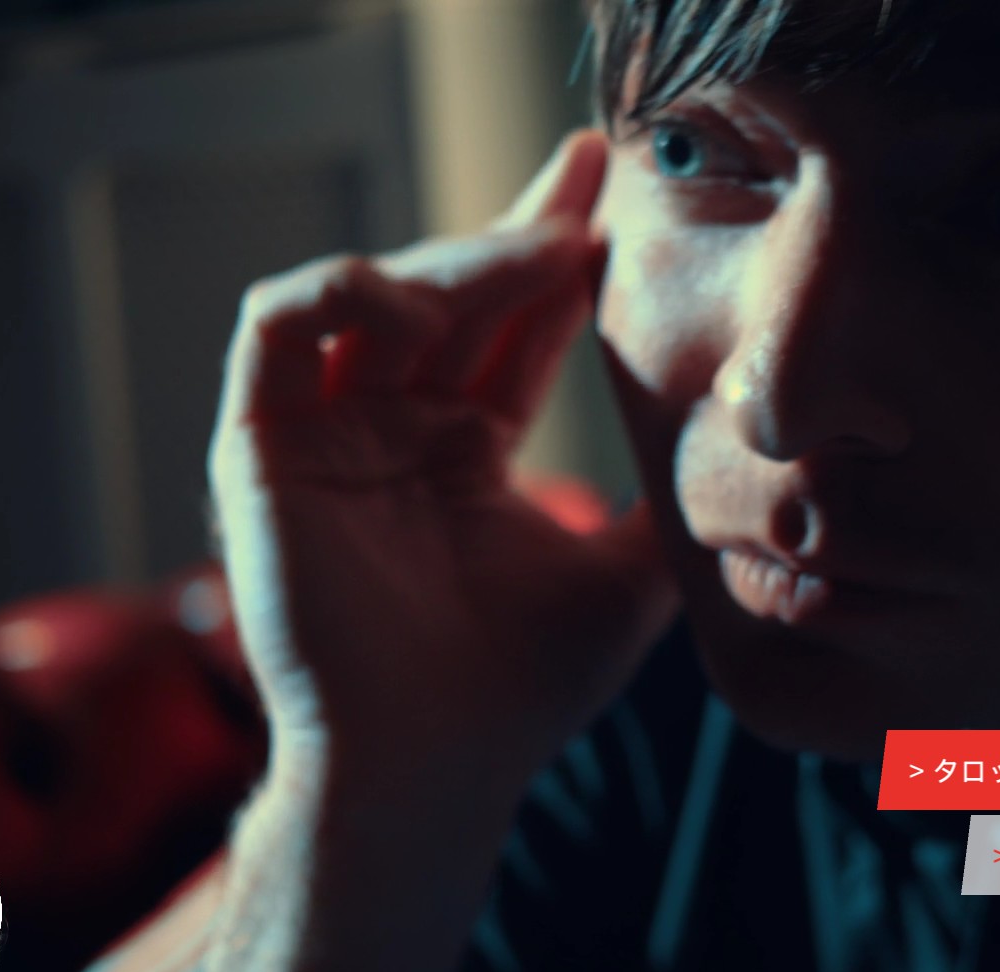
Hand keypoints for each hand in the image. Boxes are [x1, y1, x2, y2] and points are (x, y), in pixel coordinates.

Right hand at [207, 130, 677, 793]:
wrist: (431, 767)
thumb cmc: (521, 691)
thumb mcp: (628, 582)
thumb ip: (667, 509)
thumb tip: (741, 454)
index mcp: (464, 451)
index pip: (511, 327)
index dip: (555, 256)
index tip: (610, 194)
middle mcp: (390, 431)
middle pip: (449, 292)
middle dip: (516, 225)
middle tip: (587, 176)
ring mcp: (323, 437)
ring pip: (370, 297)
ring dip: (448, 261)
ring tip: (531, 259)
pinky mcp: (258, 451)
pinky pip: (272, 330)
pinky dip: (336, 292)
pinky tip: (417, 301)